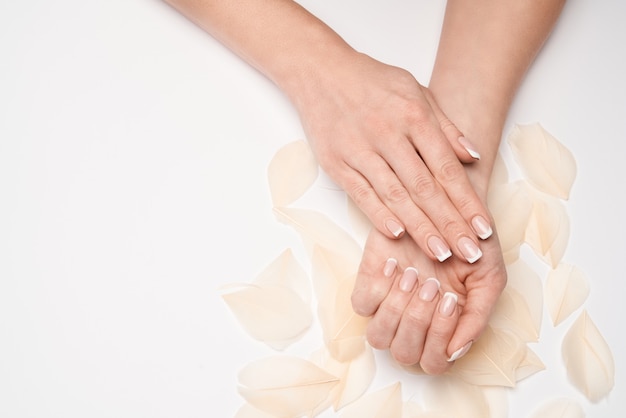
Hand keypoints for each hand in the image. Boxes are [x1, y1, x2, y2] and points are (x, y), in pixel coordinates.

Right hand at [290, 52, 492, 263]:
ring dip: (419, 227)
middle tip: (469, 253)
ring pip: (395, 195)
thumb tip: (473, 156)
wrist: (321, 73)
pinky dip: (378, 215)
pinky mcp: (335, 162)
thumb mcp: (416, 91)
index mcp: (413, 116)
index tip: (483, 228)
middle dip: (449, 224)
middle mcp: (388, 134)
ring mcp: (359, 149)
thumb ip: (445, 126)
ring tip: (440, 253)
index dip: (467, 201)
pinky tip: (397, 235)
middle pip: (424, 187)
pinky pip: (360, 193)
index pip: (446, 168)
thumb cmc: (372, 82)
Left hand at [351, 224, 506, 373]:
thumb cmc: (471, 243)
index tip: (451, 298)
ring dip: (397, 309)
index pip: (434, 362)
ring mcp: (389, 303)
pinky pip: (361, 305)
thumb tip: (455, 352)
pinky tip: (394, 264)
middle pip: (405, 353)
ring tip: (413, 274)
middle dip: (419, 320)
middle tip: (433, 284)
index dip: (439, 338)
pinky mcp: (368, 281)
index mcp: (443, 328)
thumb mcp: (489, 277)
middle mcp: (413, 322)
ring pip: (378, 337)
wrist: (448, 204)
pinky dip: (377, 288)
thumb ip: (477, 318)